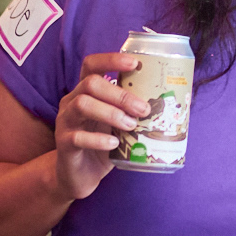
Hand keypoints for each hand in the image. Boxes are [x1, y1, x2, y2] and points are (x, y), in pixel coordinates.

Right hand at [52, 53, 148, 200]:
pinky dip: (98, 139)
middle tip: (144, 109)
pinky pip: (77, 137)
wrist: (81, 175)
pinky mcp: (64, 143)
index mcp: (87, 92)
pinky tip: (113, 144)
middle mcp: (72, 101)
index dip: (111, 59)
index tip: (135, 63)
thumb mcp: (121, 124)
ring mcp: (66, 121)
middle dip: (121, 94)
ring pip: (82, 104)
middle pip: (91, 83)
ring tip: (131, 125)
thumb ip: (135, 112)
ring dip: (111, 113)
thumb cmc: (105, 145)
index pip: (92, 64)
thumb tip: (172, 104)